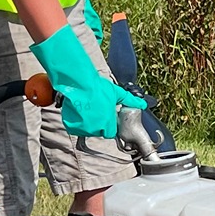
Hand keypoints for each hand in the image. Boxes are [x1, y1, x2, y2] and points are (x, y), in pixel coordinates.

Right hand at [30, 25, 145, 139]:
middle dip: (98, 124)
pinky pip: (75, 128)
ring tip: (86, 109)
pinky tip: (78, 111)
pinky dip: (76, 122)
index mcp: (107, 123)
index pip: (110, 132)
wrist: (78, 82)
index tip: (105, 116)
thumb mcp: (117, 93)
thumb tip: (142, 104)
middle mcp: (95, 129)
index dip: (109, 124)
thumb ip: (130, 101)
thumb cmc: (97, 87)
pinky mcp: (71, 125)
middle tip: (95, 110)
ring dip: (87, 123)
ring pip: (87, 130)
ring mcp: (82, 128)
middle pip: (98, 131)